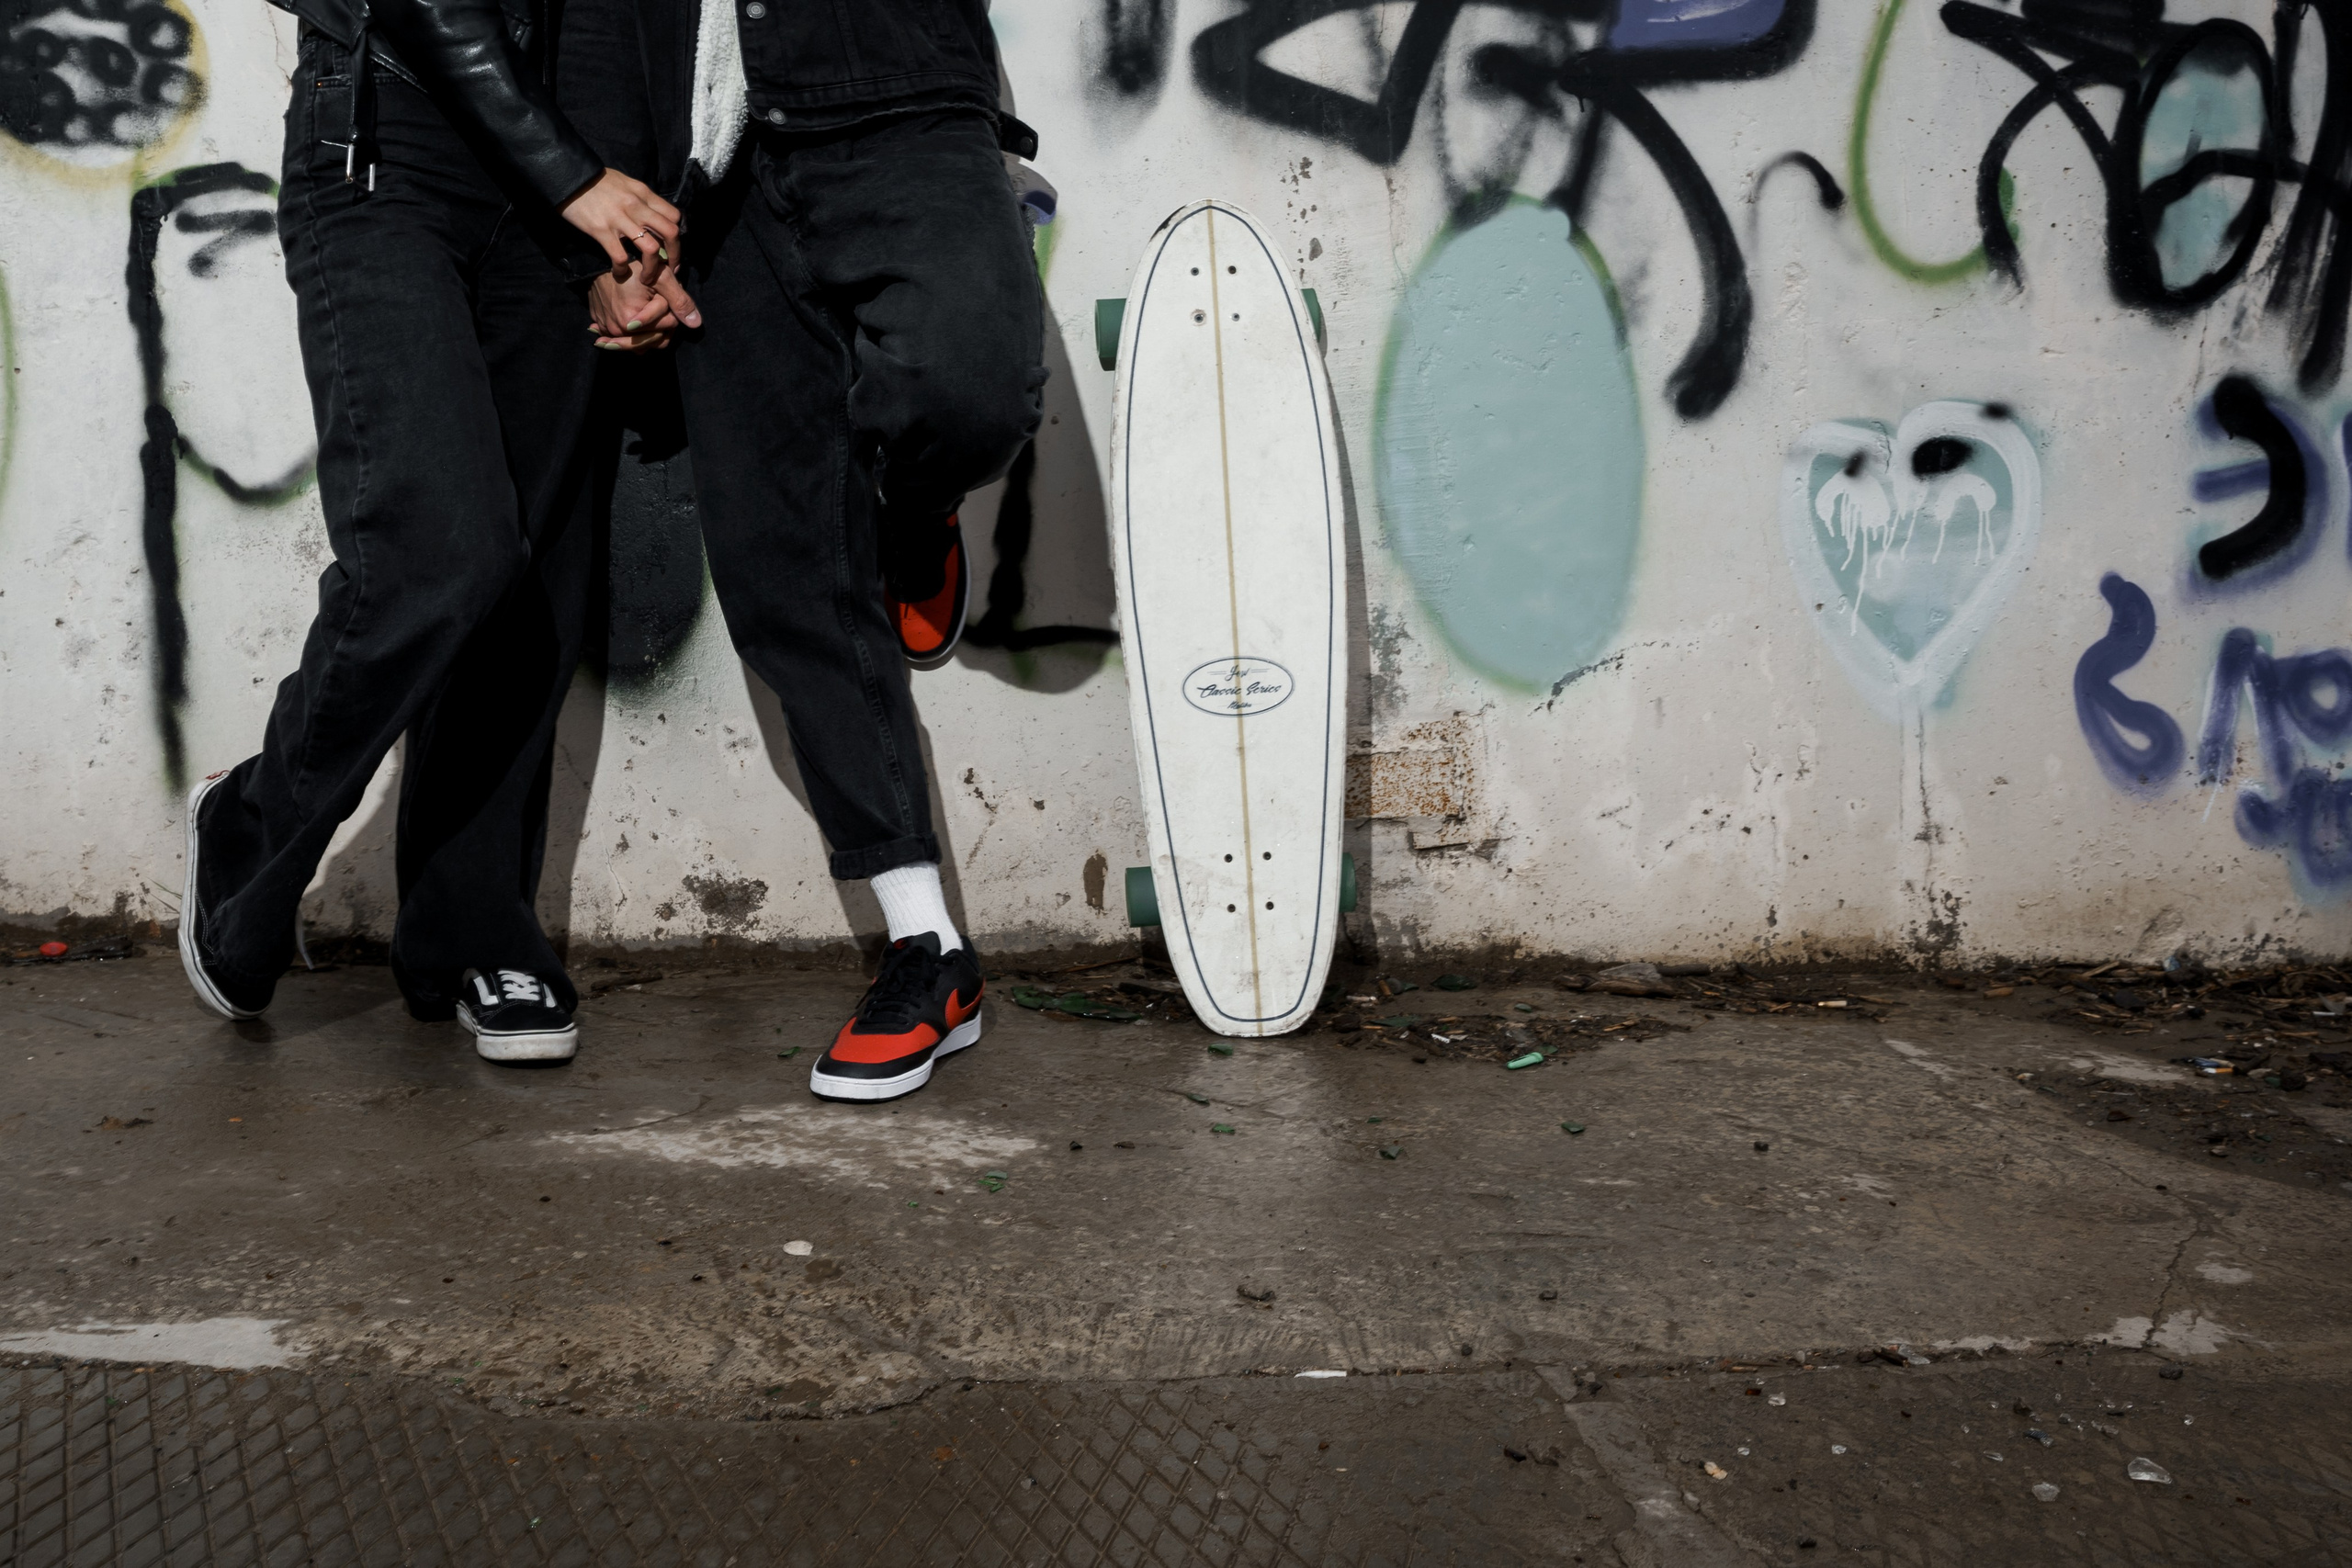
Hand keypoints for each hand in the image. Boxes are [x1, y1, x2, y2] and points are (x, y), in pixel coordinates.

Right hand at [561, 167, 683, 279]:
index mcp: (643, 194)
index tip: (672, 248)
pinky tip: (619, 273)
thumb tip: (653, 214)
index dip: (677, 236)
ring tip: (647, 279)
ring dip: (652, 269)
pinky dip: (622, 269)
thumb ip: (640, 198)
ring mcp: (620, 219)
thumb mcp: (625, 183)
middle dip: (675, 256)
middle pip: (671, 233)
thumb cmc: (595, 180)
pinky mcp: (601, 230)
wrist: (568, 175)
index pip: (674, 216)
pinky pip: (620, 256)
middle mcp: (636, 206)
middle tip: (669, 270)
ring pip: (651, 249)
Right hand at [588, 269, 700, 350]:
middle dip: (664, 324)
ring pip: (642, 344)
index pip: (669, 326)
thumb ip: (679, 301)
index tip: (665, 295)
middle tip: (660, 304)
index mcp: (632, 323)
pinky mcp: (602, 326)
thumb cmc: (631, 267)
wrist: (599, 261)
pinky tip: (639, 322)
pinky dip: (635, 334)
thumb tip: (696, 324)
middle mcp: (618, 331)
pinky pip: (625, 340)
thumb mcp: (660, 278)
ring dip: (651, 332)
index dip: (672, 309)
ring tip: (651, 313)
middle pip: (657, 340)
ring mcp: (608, 331)